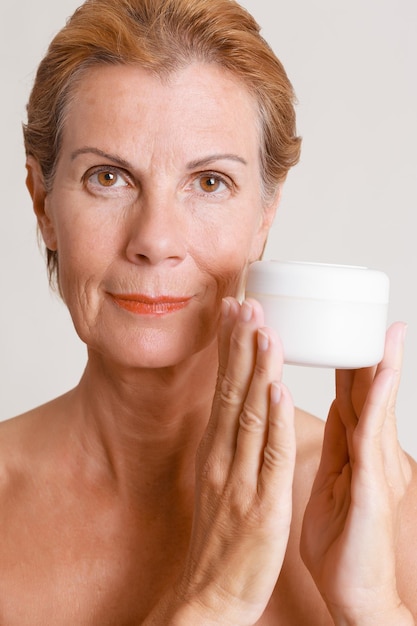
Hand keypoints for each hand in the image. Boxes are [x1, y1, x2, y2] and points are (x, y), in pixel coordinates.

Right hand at [169, 298, 295, 624]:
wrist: (209, 595)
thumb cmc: (220, 540)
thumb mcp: (216, 483)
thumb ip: (227, 447)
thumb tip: (236, 412)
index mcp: (217, 451)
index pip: (223, 389)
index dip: (230, 350)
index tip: (237, 313)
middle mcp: (224, 458)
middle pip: (233, 391)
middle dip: (240, 345)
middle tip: (247, 303)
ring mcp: (241, 479)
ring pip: (252, 414)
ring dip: (258, 369)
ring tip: (264, 329)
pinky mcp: (262, 504)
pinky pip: (270, 455)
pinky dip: (274, 419)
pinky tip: (277, 389)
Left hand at [300, 322, 413, 624]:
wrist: (356, 594)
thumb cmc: (342, 542)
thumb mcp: (331, 484)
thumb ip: (335, 448)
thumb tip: (329, 416)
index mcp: (355, 451)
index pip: (350, 397)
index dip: (347, 362)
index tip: (342, 330)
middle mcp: (371, 454)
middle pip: (367, 394)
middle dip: (368, 352)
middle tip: (370, 315)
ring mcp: (377, 468)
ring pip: (375, 407)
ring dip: (378, 366)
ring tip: (384, 331)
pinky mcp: (375, 487)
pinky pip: (370, 437)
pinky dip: (375, 403)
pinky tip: (377, 376)